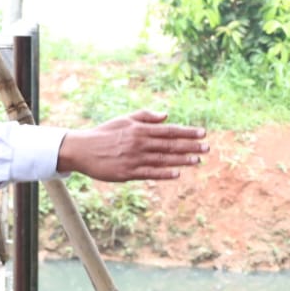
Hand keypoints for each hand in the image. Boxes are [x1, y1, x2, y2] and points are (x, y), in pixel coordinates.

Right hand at [56, 110, 207, 181]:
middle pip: (170, 145)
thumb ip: (145, 116)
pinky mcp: (127, 173)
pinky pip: (149, 173)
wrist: (82, 149)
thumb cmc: (104, 133)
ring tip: (197, 160)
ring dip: (181, 160)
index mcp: (140, 129)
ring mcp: (134, 159)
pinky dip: (164, 174)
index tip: (203, 133)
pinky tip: (177, 174)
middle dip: (190, 146)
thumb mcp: (124, 120)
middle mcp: (139, 143)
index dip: (187, 132)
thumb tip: (166, 116)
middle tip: (207, 147)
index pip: (169, 130)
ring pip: (163, 160)